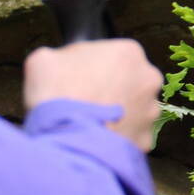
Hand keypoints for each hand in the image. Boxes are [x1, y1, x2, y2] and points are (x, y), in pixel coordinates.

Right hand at [23, 40, 163, 150]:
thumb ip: (60, 56)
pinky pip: (131, 135)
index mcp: (127, 52)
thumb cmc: (57, 95)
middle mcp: (147, 78)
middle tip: (83, 100)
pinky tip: (96, 138)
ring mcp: (150, 111)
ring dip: (116, 113)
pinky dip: (116, 137)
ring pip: (132, 108)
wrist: (66, 142)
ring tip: (89, 122)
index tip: (76, 78)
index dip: (90, 66)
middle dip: (109, 88)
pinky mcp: (146, 139)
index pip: (109, 53)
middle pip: (126, 79)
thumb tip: (61, 64)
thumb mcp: (42, 60)